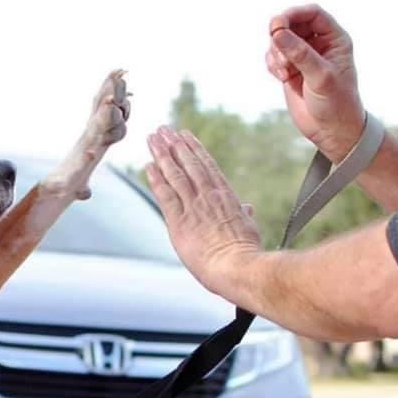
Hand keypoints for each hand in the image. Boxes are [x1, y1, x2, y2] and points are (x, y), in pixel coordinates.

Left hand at [145, 126, 261, 299]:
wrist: (238, 267)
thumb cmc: (246, 253)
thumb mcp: (248, 229)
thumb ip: (244, 216)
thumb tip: (247, 209)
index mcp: (226, 197)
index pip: (207, 167)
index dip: (194, 150)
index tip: (185, 136)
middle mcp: (208, 197)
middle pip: (188, 164)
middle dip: (174, 145)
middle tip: (163, 130)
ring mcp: (193, 207)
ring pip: (175, 174)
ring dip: (163, 154)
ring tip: (153, 139)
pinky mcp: (179, 221)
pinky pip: (165, 195)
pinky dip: (156, 179)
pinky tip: (148, 165)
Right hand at [266, 4, 364, 162]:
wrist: (332, 131)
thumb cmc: (336, 103)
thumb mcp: (320, 76)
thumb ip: (300, 53)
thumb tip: (277, 33)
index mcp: (334, 39)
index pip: (312, 14)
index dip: (294, 14)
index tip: (277, 24)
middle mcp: (319, 45)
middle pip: (292, 24)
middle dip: (281, 35)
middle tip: (277, 47)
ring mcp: (303, 58)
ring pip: (280, 41)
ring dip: (276, 52)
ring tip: (284, 71)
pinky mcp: (291, 71)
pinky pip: (274, 57)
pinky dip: (272, 63)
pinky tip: (281, 77)